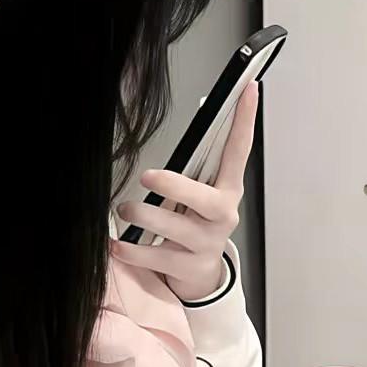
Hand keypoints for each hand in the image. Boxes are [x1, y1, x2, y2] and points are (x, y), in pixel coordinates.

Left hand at [111, 78, 257, 301]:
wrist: (198, 276)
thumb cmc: (193, 224)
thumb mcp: (197, 194)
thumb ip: (193, 166)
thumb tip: (197, 112)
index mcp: (227, 191)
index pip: (239, 152)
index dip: (245, 121)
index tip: (249, 90)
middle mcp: (223, 217)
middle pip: (204, 199)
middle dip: (173, 186)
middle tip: (146, 177)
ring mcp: (208, 244)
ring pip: (173, 229)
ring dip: (143, 216)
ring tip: (125, 209)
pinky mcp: (190, 267)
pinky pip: (155, 257)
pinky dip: (131, 250)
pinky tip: (116, 245)